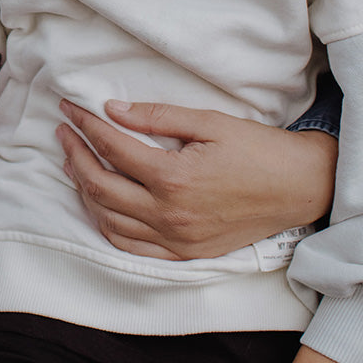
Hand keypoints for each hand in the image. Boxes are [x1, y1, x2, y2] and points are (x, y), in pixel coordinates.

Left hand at [57, 99, 336, 259]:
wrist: (299, 187)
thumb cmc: (256, 150)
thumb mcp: (208, 122)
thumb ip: (156, 116)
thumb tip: (111, 109)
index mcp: (174, 178)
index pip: (111, 148)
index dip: (85, 125)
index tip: (69, 108)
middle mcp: (170, 214)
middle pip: (100, 186)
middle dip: (74, 155)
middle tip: (63, 132)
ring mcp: (176, 240)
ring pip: (109, 220)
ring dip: (84, 190)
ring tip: (73, 163)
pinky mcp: (185, 254)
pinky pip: (132, 248)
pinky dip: (107, 225)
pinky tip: (99, 204)